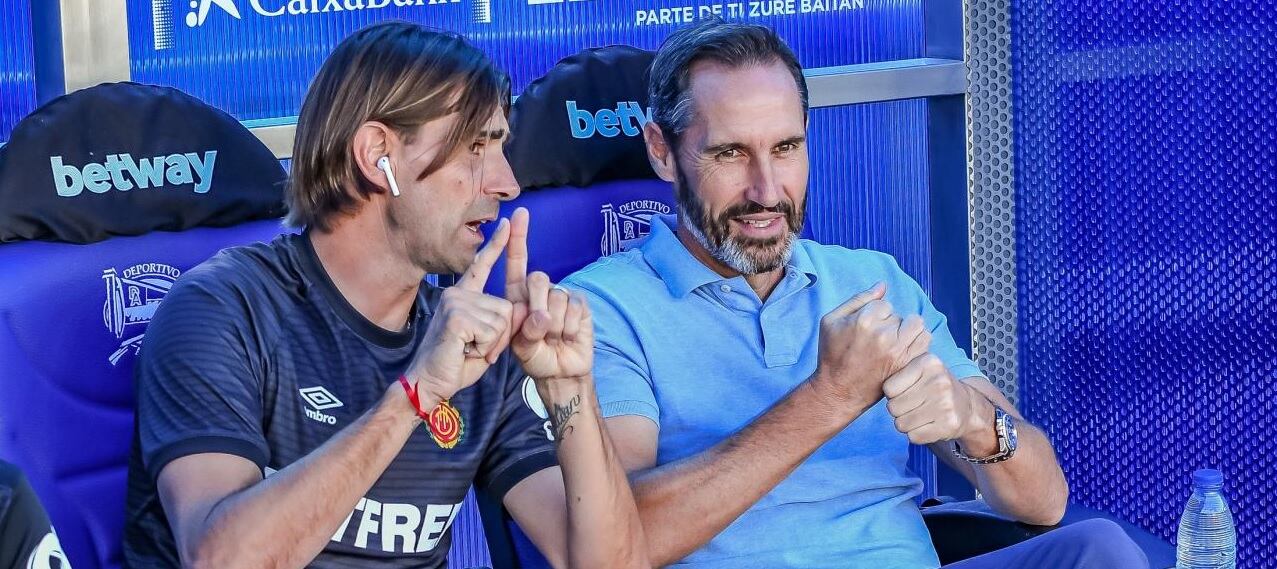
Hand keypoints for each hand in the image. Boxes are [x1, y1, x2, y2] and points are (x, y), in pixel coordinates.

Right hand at [406, 217, 515, 404]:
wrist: (430, 384)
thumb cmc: (457, 363)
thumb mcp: (488, 339)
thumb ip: (505, 322)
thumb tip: (525, 307)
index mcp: (464, 295)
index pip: (482, 266)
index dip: (498, 244)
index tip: (510, 222)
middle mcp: (458, 293)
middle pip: (508, 308)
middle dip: (501, 336)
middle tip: (475, 348)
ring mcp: (456, 302)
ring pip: (503, 321)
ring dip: (493, 344)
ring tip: (469, 349)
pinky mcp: (456, 316)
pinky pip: (492, 331)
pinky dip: (485, 348)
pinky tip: (465, 350)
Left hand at [502, 208, 593, 380]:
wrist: (561, 372)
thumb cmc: (535, 357)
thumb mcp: (520, 347)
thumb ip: (525, 331)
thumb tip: (542, 316)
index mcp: (518, 296)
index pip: (516, 262)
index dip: (516, 238)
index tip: (518, 215)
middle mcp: (540, 291)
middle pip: (537, 278)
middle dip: (537, 306)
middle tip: (539, 331)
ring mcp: (561, 296)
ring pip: (557, 297)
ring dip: (555, 324)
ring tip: (554, 338)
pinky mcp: (580, 304)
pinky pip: (575, 307)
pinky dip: (570, 327)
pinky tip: (568, 336)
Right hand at [810, 283, 929, 407]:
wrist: (839, 390)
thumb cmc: (832, 354)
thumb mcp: (831, 321)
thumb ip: (858, 299)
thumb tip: (882, 285)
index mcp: (864, 322)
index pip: (883, 303)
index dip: (875, 314)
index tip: (865, 329)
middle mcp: (884, 336)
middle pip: (900, 314)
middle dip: (890, 323)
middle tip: (877, 338)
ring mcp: (898, 352)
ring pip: (916, 324)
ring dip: (907, 330)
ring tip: (894, 340)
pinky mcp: (906, 365)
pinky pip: (924, 341)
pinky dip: (916, 342)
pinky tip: (903, 348)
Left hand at [883, 354, 993, 446]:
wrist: (967, 407)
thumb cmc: (935, 388)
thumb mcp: (920, 369)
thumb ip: (898, 371)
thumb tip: (871, 381)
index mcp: (928, 363)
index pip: (888, 388)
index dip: (893, 394)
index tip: (905, 392)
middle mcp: (939, 381)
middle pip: (893, 407)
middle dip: (898, 410)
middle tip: (913, 406)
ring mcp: (945, 404)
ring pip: (901, 424)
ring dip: (906, 423)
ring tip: (920, 415)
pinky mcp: (948, 425)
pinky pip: (913, 437)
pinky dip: (917, 435)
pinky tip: (928, 425)